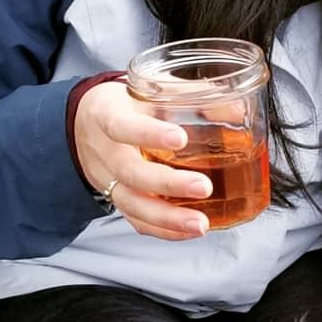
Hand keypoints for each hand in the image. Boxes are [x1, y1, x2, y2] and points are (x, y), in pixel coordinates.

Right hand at [74, 81, 211, 239]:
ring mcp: (107, 179)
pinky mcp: (116, 198)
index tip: (181, 139)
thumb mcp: (149, 90)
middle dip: (168, 184)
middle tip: (204, 187)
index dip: (149, 134)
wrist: (84, 123)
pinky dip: (163, 230)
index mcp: (107, 115)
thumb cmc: (125, 104)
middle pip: (130, 173)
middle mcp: (104, 151)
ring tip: (200, 224)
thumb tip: (236, 110)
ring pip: (131, 204)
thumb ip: (190, 96)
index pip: (123, 126)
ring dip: (167, 219)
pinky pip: (135, 220)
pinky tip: (188, 231)